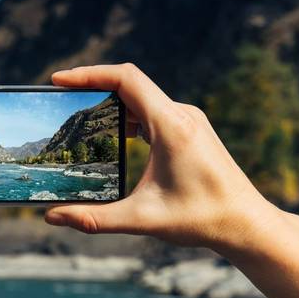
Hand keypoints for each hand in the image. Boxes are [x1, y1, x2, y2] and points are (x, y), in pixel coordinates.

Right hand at [45, 63, 296, 251]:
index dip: (89, 74)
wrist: (247, 223)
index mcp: (171, 126)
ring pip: (143, 96)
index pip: (126, 79)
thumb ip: (94, 218)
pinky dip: (129, 114)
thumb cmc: (201, 219)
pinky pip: (154, 109)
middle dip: (93, 86)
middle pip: (131, 83)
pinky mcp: (192, 129)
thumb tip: (52, 217)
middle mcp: (182, 114)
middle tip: (61, 97)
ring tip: (82, 115)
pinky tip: (116, 133)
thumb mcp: (143, 219)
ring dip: (112, 101)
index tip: (59, 80)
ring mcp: (190, 119)